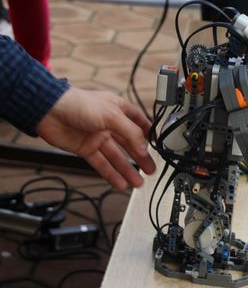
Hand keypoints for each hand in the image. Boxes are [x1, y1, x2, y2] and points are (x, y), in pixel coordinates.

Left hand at [36, 88, 155, 190]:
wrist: (49, 111)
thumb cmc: (78, 104)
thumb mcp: (112, 115)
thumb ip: (131, 133)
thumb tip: (143, 149)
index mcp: (118, 109)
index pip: (139, 122)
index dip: (148, 134)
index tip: (157, 146)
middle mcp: (109, 123)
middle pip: (129, 143)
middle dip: (140, 157)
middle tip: (151, 169)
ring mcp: (97, 137)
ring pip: (116, 157)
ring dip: (127, 170)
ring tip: (138, 182)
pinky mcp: (85, 149)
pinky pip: (101, 164)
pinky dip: (111, 174)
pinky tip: (120, 183)